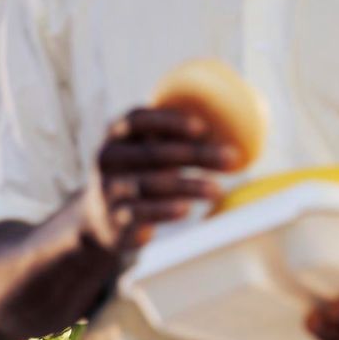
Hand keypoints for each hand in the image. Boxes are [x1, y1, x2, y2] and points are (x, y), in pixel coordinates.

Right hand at [82, 108, 231, 252]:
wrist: (104, 220)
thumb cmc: (141, 175)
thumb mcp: (150, 153)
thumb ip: (175, 140)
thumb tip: (233, 132)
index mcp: (117, 135)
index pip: (138, 119)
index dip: (170, 121)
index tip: (204, 127)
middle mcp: (109, 158)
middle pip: (155, 153)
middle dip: (197, 155)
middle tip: (232, 159)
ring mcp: (109, 188)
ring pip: (151, 184)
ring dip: (189, 186)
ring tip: (218, 190)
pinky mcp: (116, 218)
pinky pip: (142, 212)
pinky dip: (164, 210)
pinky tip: (186, 209)